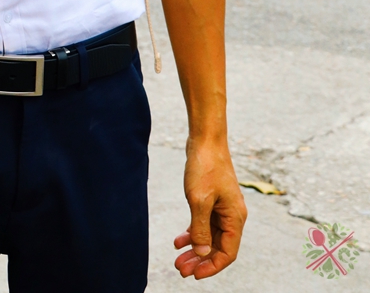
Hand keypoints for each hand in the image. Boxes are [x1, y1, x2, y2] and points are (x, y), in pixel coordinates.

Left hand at [174, 141, 246, 278]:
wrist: (205, 139)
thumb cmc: (205, 167)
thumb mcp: (199, 200)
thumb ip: (201, 229)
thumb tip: (202, 254)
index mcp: (235, 218)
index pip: (227, 253)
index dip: (211, 266)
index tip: (194, 275)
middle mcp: (232, 216)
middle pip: (217, 247)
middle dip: (200, 261)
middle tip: (180, 269)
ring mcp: (222, 208)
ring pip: (209, 237)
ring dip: (194, 249)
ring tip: (177, 259)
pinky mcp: (212, 200)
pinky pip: (204, 224)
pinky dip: (192, 233)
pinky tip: (178, 240)